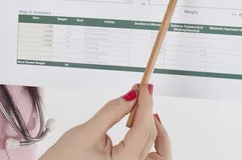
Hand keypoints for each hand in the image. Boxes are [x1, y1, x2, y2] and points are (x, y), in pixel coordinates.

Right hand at [39, 84, 170, 159]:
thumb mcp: (86, 132)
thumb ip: (111, 112)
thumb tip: (130, 97)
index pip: (143, 129)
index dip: (146, 104)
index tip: (144, 88)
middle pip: (150, 137)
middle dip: (148, 111)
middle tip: (140, 92)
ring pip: (155, 150)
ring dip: (154, 128)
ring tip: (144, 109)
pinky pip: (145, 155)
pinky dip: (147, 139)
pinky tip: (140, 126)